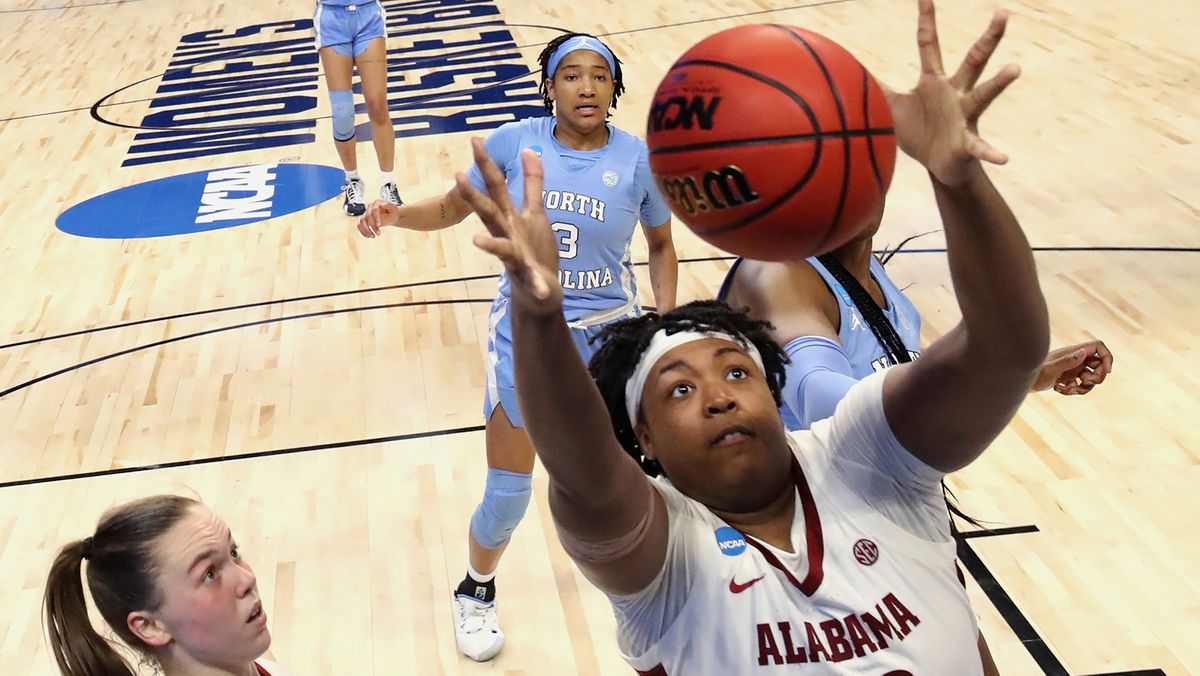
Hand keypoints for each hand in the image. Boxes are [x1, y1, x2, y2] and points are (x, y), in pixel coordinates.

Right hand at [357, 200, 397, 237]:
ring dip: (366, 230)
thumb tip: (382, 204)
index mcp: (377, 203)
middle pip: (367, 217)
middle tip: (379, 234)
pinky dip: (363, 231)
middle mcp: (370, 208)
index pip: (374, 210)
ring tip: (373, 236)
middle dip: (372, 226)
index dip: (376, 218)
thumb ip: (389, 206)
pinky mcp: (364, 220)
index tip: (379, 225)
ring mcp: (366, 213)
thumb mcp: (394, 209)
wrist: (391, 216)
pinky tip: (369, 236)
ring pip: (362, 221)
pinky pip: (360, 225)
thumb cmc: (393, 212)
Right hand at [455, 137, 562, 314]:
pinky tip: (539, 288)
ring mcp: (516, 258)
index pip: (496, 186)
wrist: (540, 291)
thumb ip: (532, 182)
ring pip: (502, 249)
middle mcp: (507, 235)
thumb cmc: (533, 249)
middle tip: (458, 176)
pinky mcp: (531, 279)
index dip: (486, 163)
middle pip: (489, 212)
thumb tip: (529, 150)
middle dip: (474, 196)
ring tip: (476, 242)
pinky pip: (533, 281)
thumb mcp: (535, 212)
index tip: (475, 139)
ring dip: (491, 245)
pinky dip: (535, 284)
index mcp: (509, 217)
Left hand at [882, 0, 1020, 186]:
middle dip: (988, 38)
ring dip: (999, 82)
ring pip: (984, 94)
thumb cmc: (919, 133)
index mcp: (934, 81)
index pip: (930, 44)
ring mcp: (965, 116)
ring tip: (1014, 68)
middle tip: (1003, 13)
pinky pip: (981, 147)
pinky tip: (1003, 158)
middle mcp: (955, 92)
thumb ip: (877, 88)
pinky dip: (992, 152)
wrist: (940, 166)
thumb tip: (852, 71)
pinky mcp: (968, 143)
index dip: (927, 20)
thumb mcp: (893, 107)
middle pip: (974, 59)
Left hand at [1032, 340, 1113, 394]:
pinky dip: (1074, 390)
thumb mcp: (1050, 369)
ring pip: (1090, 378)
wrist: (1020, 380)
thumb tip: (1082, 353)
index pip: (1098, 347)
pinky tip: (1059, 389)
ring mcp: (1072, 367)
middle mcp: (1075, 358)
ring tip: (1066, 389)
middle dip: (1096, 377)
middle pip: (1099, 365)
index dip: (1107, 357)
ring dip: (1083, 387)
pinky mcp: (1068, 377)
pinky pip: (1080, 385)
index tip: (1107, 371)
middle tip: (1084, 383)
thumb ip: (1066, 361)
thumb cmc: (1033, 373)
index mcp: (1073, 352)